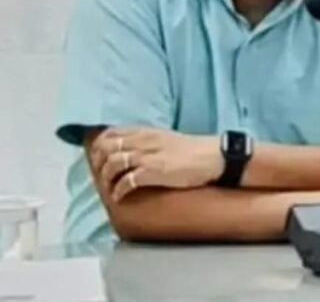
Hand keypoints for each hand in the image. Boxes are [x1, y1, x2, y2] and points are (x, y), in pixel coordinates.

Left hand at [90, 128, 223, 201]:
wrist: (211, 157)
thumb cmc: (192, 150)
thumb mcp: (165, 139)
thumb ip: (147, 141)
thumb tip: (130, 151)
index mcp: (146, 132)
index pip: (111, 133)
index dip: (99, 146)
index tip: (98, 158)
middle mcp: (143, 141)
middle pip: (106, 147)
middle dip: (98, 163)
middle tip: (101, 175)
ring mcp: (147, 156)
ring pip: (113, 163)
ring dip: (107, 178)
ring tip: (110, 187)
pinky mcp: (153, 172)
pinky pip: (126, 181)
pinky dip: (119, 190)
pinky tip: (120, 196)